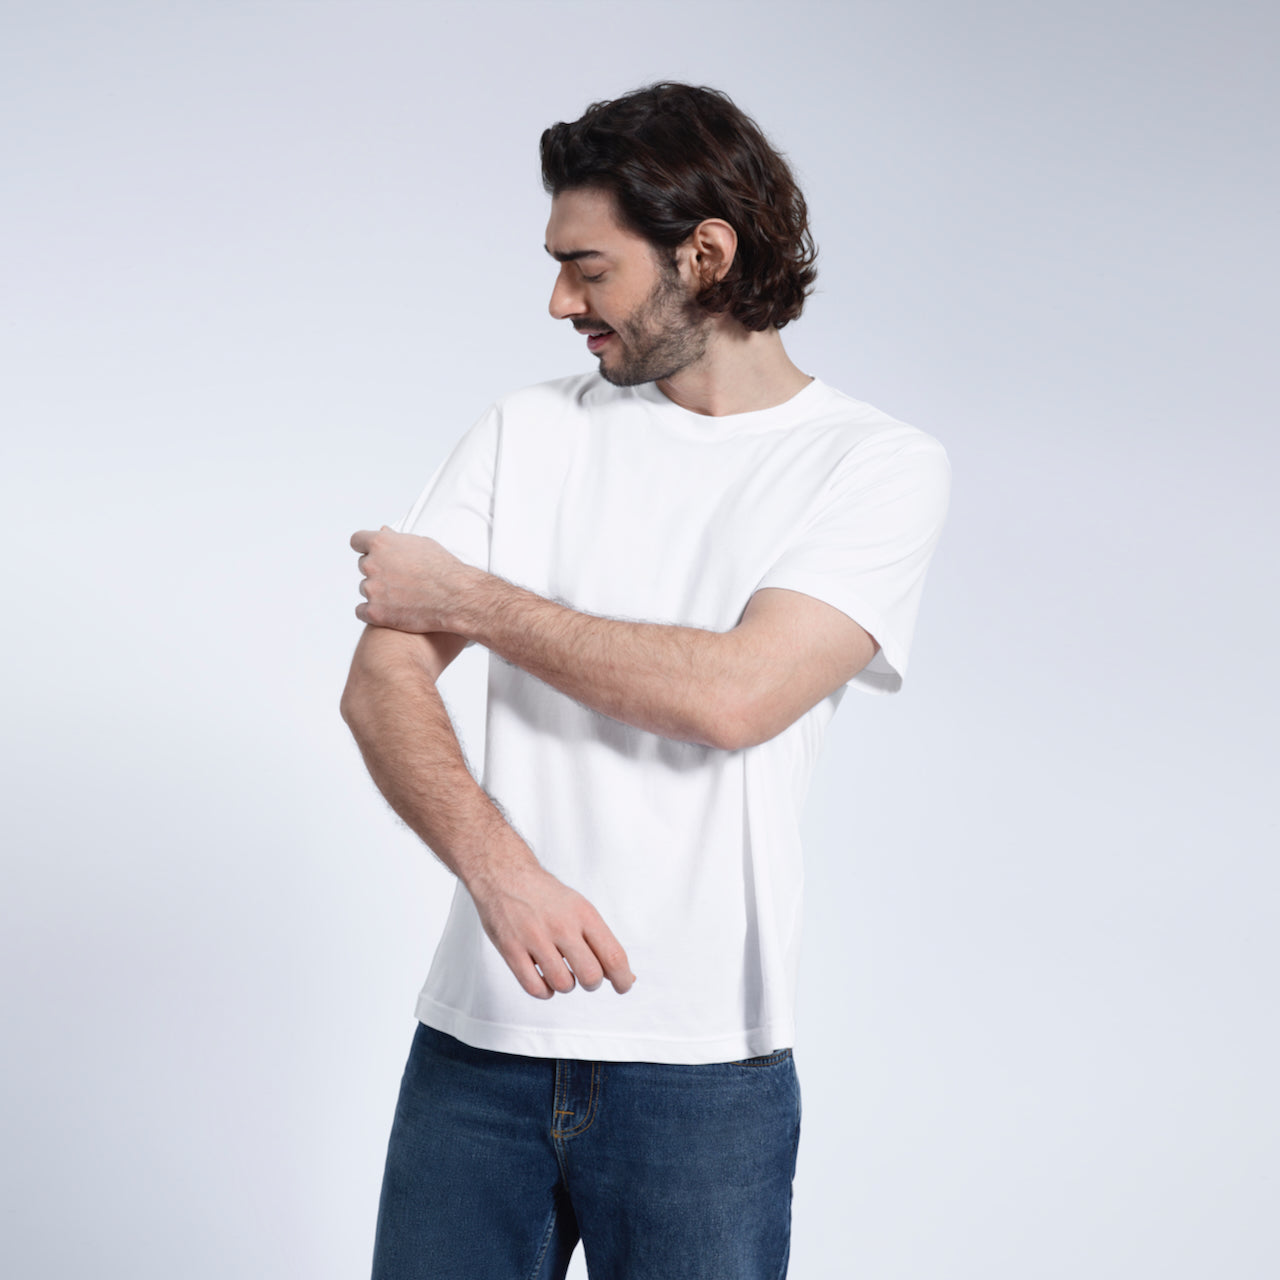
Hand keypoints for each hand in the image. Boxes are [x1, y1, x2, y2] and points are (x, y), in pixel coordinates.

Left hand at [351, 527, 471, 632]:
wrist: (456, 597)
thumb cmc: (443, 569)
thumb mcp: (421, 544)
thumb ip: (397, 539)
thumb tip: (385, 532)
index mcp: (381, 543)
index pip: (357, 541)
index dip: (365, 548)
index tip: (371, 553)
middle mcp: (372, 564)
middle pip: (363, 565)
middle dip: (378, 571)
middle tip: (399, 579)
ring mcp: (372, 589)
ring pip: (365, 589)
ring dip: (379, 593)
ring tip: (403, 596)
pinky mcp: (375, 612)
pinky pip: (362, 611)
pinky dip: (373, 612)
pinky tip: (391, 610)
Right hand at [468, 860, 635, 999]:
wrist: (505, 875)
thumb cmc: (546, 896)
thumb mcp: (579, 907)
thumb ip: (600, 940)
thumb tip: (626, 975)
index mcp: (583, 914)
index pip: (613, 955)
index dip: (623, 978)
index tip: (623, 985)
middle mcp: (561, 925)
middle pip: (591, 975)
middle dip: (592, 983)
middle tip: (586, 978)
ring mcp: (535, 938)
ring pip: (563, 984)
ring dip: (566, 986)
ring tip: (562, 974)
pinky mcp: (511, 949)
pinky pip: (534, 987)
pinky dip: (544, 992)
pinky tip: (545, 982)